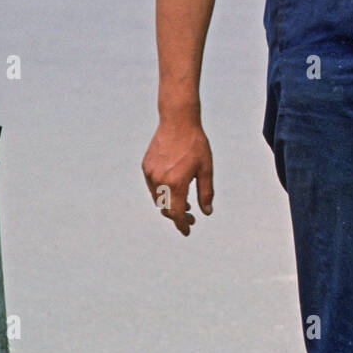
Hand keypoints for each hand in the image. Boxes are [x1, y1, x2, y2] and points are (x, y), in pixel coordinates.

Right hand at [142, 117, 213, 236]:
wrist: (178, 121)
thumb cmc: (196, 144)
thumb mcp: (206, 168)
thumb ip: (206, 192)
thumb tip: (206, 212)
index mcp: (176, 183)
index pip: (176, 213)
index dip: (182, 224)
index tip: (187, 231)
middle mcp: (160, 181)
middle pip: (166, 209)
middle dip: (177, 216)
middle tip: (190, 217)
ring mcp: (151, 174)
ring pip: (158, 199)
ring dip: (169, 204)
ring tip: (184, 203)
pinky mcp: (146, 167)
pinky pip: (152, 186)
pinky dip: (162, 192)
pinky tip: (173, 187)